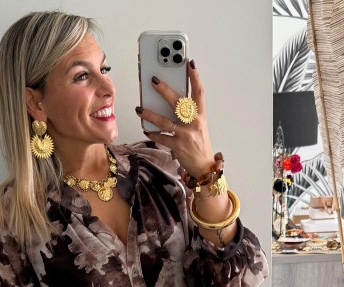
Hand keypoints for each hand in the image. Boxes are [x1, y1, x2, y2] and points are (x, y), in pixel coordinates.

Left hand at [136, 60, 213, 177]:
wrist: (203, 166)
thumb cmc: (198, 143)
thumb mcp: (198, 125)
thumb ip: (187, 112)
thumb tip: (170, 98)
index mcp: (200, 115)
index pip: (199, 92)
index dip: (195, 77)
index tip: (190, 63)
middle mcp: (194, 123)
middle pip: (179, 103)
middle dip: (165, 90)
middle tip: (154, 80)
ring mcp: (186, 135)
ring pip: (165, 122)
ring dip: (150, 114)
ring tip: (140, 108)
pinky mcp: (178, 147)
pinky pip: (162, 138)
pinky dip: (153, 133)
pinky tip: (146, 128)